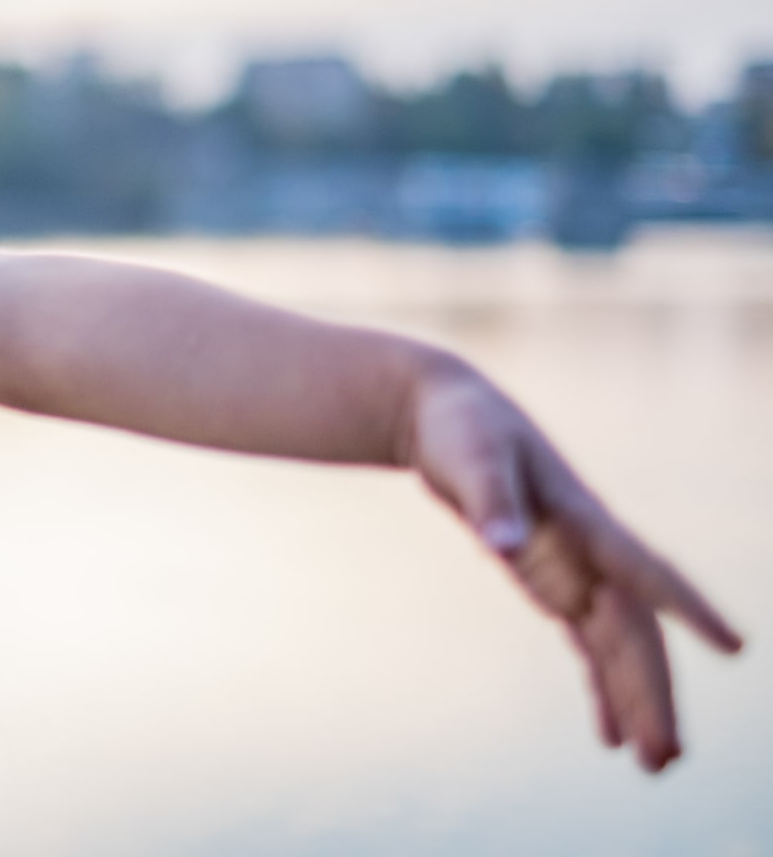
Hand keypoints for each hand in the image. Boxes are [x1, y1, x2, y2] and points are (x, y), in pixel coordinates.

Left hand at [403, 359, 744, 771]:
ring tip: (655, 763)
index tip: (734, 646)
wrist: (443, 413)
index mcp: (584, 520)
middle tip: (666, 757)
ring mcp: (573, 567)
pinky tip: (610, 736)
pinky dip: (600, 686)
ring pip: (619, 646)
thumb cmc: (462, 427)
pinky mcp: (549, 578)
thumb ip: (492, 503)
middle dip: (654, 691)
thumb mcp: (471, 458)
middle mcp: (589, 551)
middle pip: (635, 631)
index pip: (646, 570)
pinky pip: (586, 643)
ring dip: (637, 700)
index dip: (689, 607)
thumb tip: (504, 545)